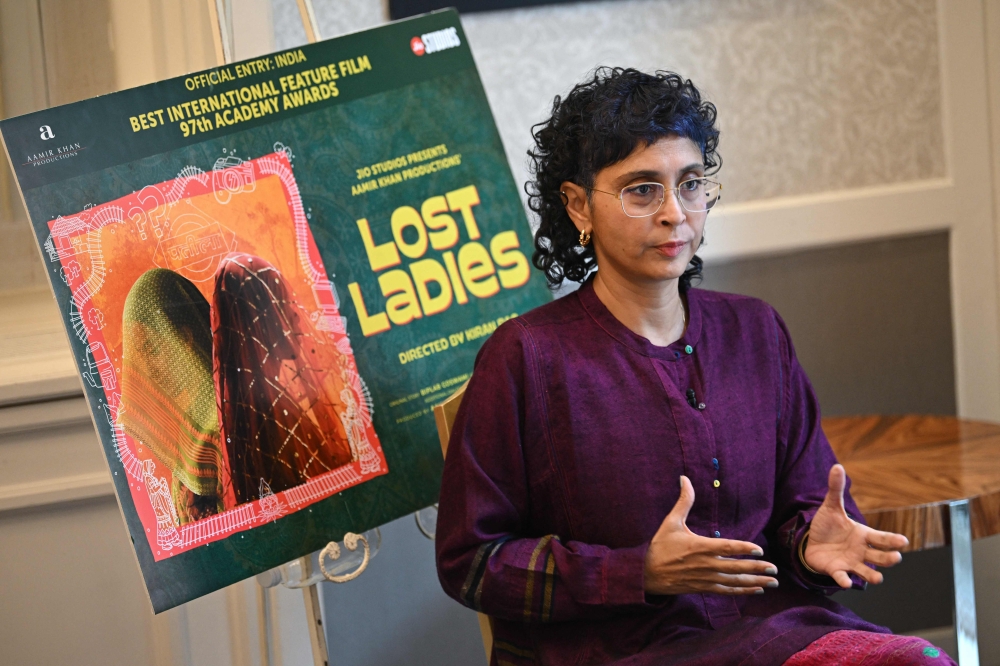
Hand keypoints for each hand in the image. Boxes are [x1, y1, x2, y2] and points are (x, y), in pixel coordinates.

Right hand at [643, 476, 778, 594]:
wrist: (646, 573)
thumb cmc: (660, 546)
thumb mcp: (670, 522)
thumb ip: (683, 501)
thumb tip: (685, 479)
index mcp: (700, 546)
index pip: (727, 547)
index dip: (744, 548)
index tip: (760, 550)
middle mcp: (706, 564)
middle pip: (736, 567)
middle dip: (757, 568)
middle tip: (774, 569)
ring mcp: (705, 578)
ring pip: (735, 581)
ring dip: (755, 582)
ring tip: (772, 582)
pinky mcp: (703, 588)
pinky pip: (726, 591)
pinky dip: (742, 591)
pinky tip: (756, 590)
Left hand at [804, 464, 908, 588]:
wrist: (811, 541)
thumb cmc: (828, 526)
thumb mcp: (831, 506)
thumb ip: (836, 489)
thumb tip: (837, 466)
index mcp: (864, 535)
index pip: (883, 538)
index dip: (893, 540)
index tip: (904, 541)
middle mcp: (861, 551)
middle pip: (880, 556)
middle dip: (889, 558)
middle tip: (896, 557)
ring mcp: (850, 562)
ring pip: (866, 572)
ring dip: (872, 575)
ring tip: (878, 578)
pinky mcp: (836, 570)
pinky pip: (842, 577)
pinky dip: (844, 580)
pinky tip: (846, 582)